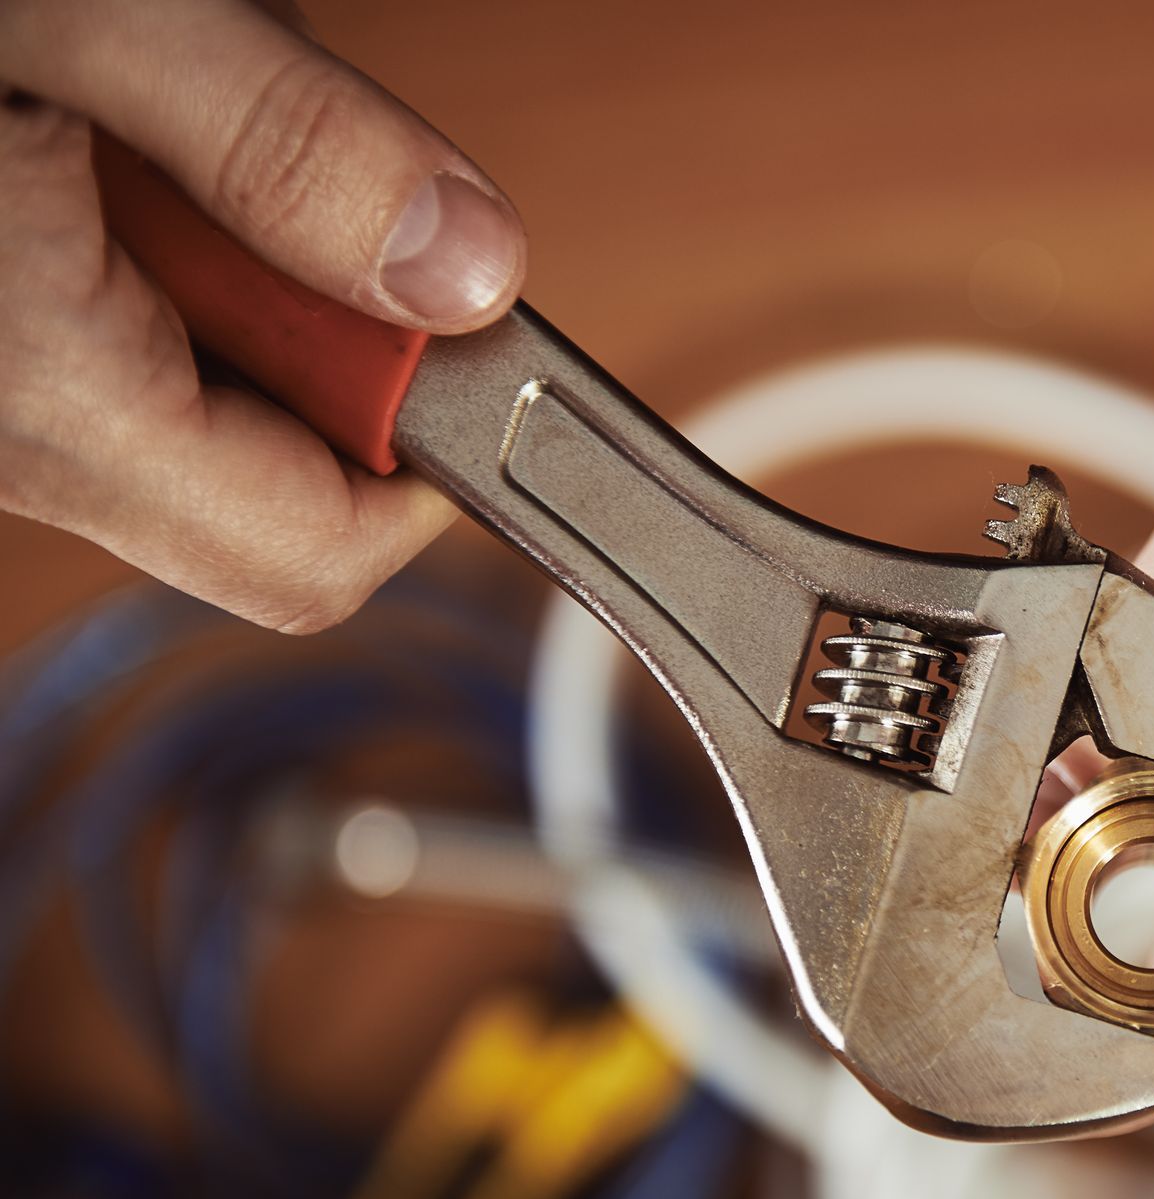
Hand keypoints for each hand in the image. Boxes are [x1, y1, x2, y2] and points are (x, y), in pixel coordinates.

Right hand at [0, 0, 524, 630]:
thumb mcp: (84, 16)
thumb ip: (288, 145)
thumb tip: (469, 268)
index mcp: (43, 393)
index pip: (318, 551)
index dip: (429, 465)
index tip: (462, 340)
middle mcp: (9, 442)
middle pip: (274, 496)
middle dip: (330, 348)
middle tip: (284, 183)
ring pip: (203, 417)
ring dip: (246, 286)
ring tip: (155, 126)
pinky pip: (125, 359)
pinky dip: (168, 264)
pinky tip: (109, 144)